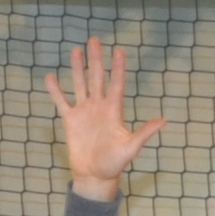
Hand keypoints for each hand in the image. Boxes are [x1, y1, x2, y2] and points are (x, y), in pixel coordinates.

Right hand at [46, 39, 160, 192]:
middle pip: (98, 77)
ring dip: (78, 68)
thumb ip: (144, 133)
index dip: (118, 68)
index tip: (119, 51)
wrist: (95, 175)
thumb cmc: (115, 163)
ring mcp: (84, 111)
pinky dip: (56, 91)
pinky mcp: (70, 120)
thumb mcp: (131, 148)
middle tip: (94, 40)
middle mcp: (99, 106)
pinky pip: (62, 102)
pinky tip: (50, 77)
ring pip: (80, 84)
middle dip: (96, 59)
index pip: (116, 84)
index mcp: (114, 111)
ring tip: (75, 50)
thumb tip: (164, 121)